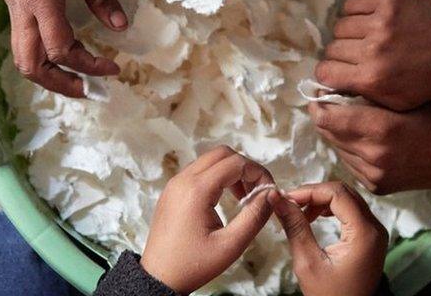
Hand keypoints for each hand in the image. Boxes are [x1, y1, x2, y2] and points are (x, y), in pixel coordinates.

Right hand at [0, 0, 126, 96]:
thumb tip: (119, 27)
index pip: (60, 49)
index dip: (88, 64)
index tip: (114, 66)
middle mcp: (22, 9)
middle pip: (32, 66)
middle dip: (61, 84)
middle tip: (92, 90)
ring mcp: (14, 8)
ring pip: (23, 58)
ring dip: (50, 75)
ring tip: (79, 79)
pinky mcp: (14, 2)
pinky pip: (24, 42)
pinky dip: (44, 58)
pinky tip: (66, 52)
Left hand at [141, 146, 275, 292]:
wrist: (159, 277)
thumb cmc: (193, 265)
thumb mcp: (230, 245)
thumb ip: (254, 216)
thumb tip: (271, 194)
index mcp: (196, 190)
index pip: (235, 163)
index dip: (258, 172)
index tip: (269, 190)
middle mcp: (183, 179)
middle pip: (222, 153)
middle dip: (244, 167)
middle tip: (256, 191)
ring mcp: (175, 183)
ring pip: (209, 160)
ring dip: (230, 171)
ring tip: (243, 196)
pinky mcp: (172, 190)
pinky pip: (198, 171)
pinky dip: (216, 177)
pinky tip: (224, 199)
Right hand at [271, 181, 386, 295]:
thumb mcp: (307, 263)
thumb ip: (295, 227)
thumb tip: (277, 198)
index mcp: (364, 234)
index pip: (337, 194)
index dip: (310, 191)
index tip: (287, 199)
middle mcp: (375, 228)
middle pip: (344, 192)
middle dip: (314, 193)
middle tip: (290, 203)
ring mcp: (375, 231)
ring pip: (347, 198)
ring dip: (322, 199)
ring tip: (299, 211)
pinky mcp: (371, 236)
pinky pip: (351, 210)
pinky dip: (331, 208)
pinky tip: (314, 216)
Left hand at [309, 101, 430, 193]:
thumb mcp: (404, 98)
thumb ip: (369, 95)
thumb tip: (334, 88)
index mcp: (380, 127)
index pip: (327, 117)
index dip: (319, 104)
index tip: (322, 93)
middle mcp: (372, 153)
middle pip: (327, 133)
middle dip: (325, 116)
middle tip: (332, 103)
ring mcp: (373, 174)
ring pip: (336, 148)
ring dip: (337, 134)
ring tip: (351, 121)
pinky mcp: (375, 186)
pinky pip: (349, 163)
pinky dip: (351, 150)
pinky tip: (365, 141)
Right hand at [316, 0, 430, 109]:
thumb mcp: (401, 101)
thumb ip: (366, 97)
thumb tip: (333, 89)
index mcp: (373, 79)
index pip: (325, 73)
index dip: (329, 73)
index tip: (338, 72)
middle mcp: (371, 50)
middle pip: (331, 49)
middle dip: (340, 55)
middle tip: (357, 55)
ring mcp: (378, 22)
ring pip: (339, 27)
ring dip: (347, 34)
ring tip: (364, 36)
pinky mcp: (384, 0)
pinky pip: (350, 5)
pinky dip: (354, 13)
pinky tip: (368, 20)